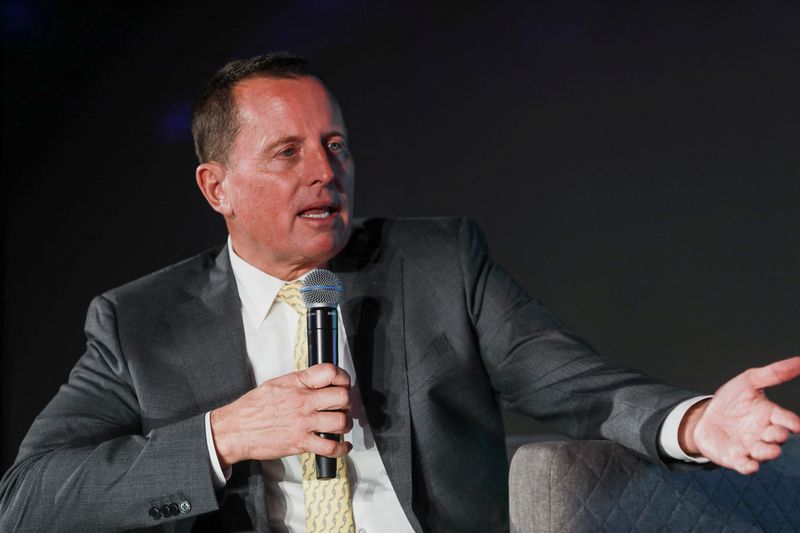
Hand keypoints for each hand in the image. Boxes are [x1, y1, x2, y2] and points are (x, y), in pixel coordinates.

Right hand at [209, 363, 351, 469]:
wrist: (234, 429)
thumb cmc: (252, 407)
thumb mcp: (276, 384)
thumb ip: (299, 381)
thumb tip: (318, 381)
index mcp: (296, 383)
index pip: (330, 372)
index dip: (343, 378)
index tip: (344, 384)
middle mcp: (302, 401)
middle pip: (342, 397)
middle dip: (347, 402)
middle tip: (344, 406)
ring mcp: (303, 423)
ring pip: (341, 421)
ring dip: (345, 425)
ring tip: (341, 425)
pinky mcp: (300, 443)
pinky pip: (330, 447)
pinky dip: (341, 449)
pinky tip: (341, 447)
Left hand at [680, 356, 799, 473]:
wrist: (706, 417)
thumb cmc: (732, 400)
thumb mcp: (748, 382)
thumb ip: (773, 373)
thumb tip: (799, 360)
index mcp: (771, 415)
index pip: (786, 419)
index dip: (792, 423)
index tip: (796, 425)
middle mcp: (764, 433)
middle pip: (777, 437)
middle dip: (778, 435)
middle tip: (775, 433)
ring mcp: (752, 447)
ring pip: (765, 453)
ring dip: (768, 452)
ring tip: (771, 450)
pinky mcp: (737, 459)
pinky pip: (746, 466)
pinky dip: (748, 467)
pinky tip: (749, 465)